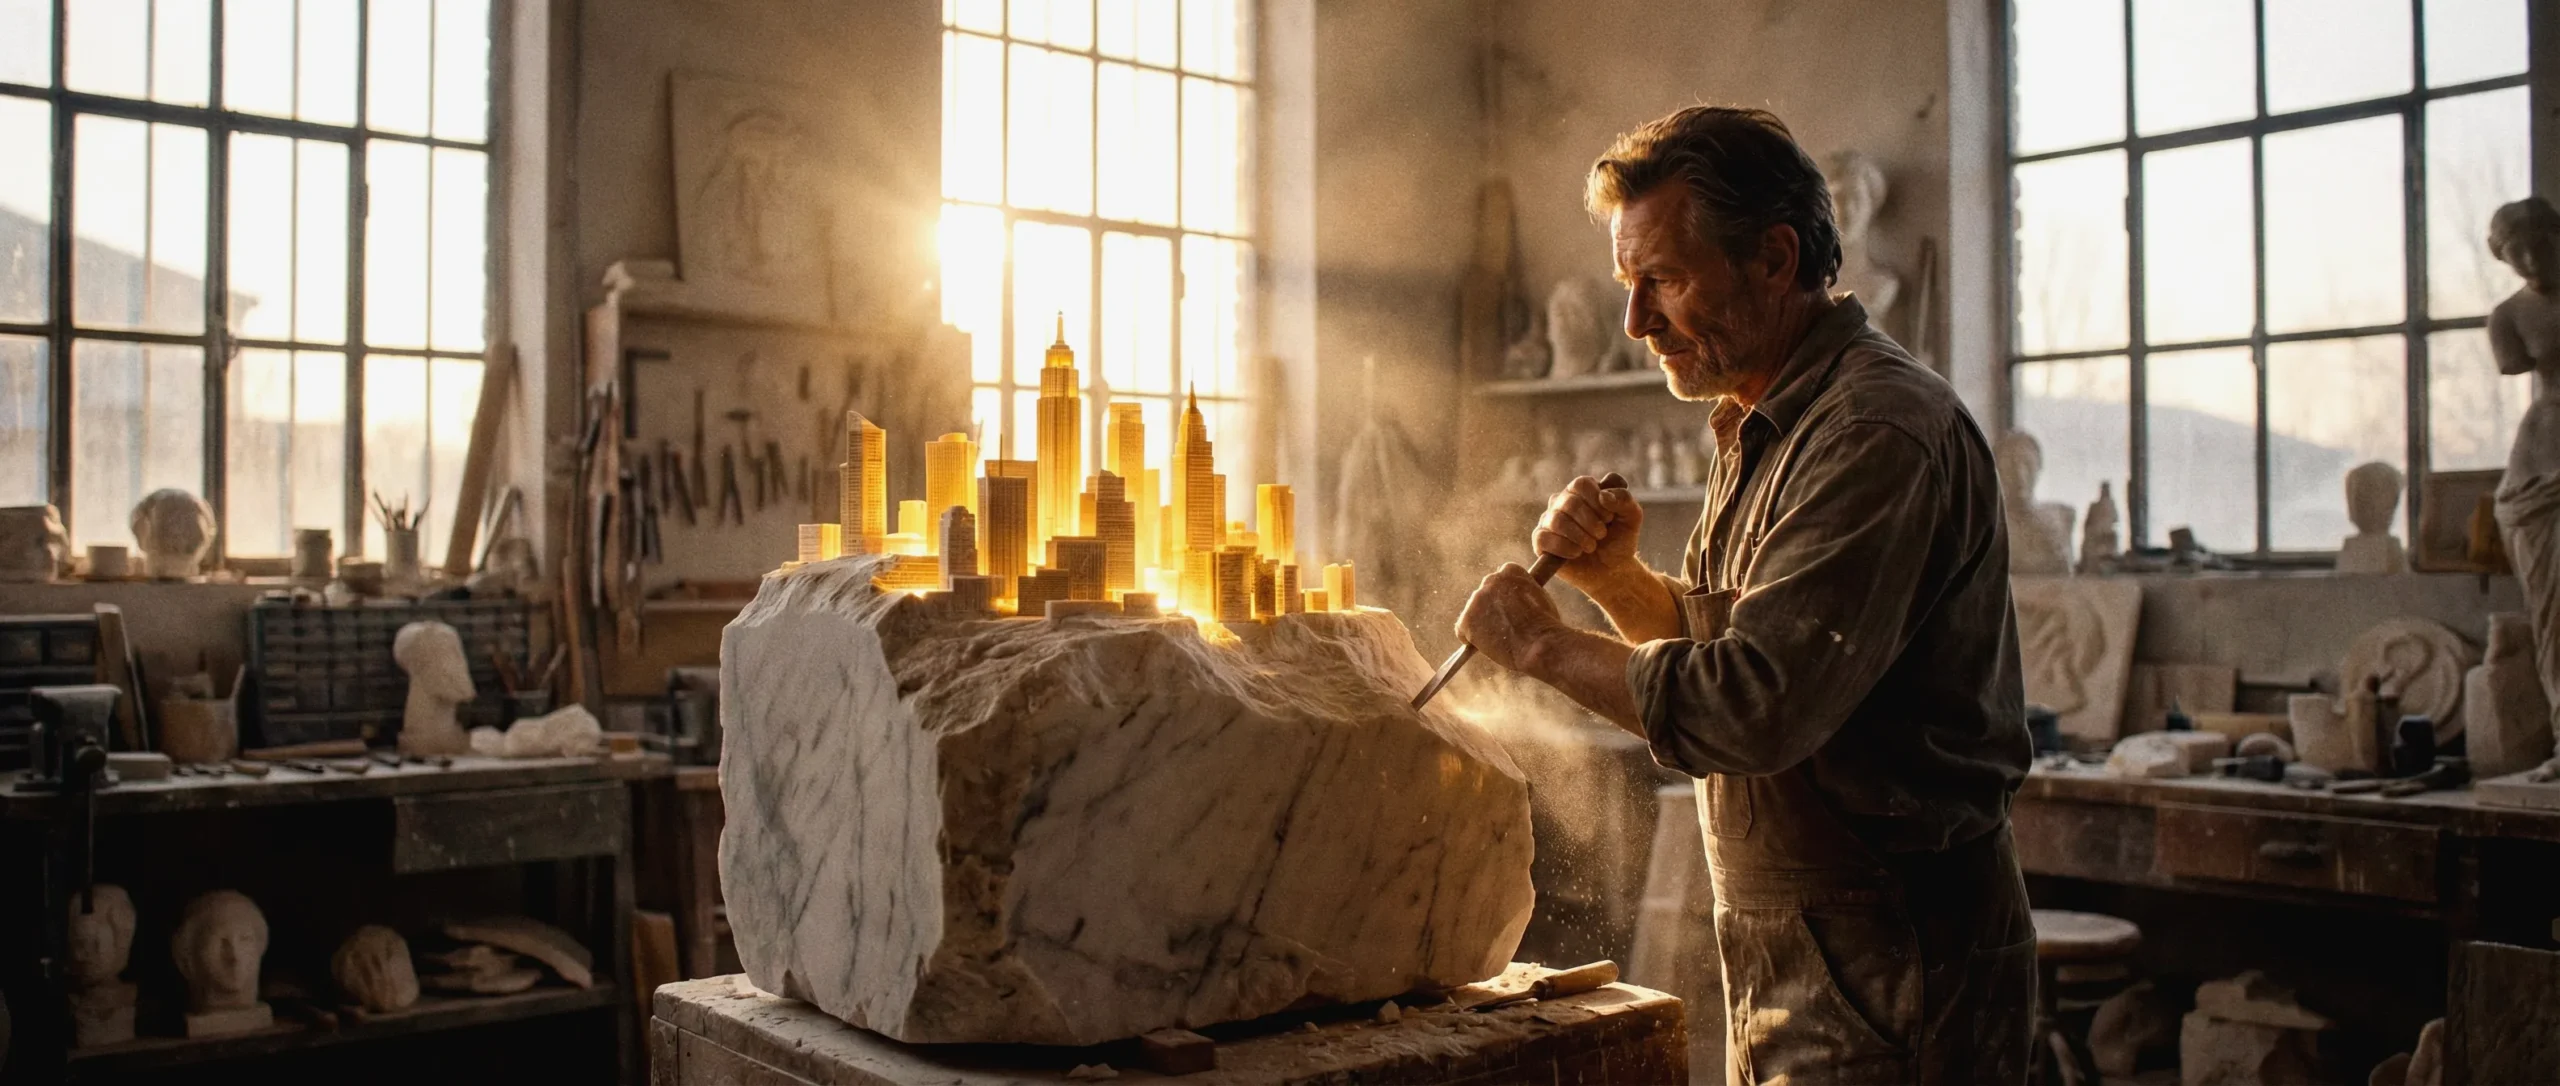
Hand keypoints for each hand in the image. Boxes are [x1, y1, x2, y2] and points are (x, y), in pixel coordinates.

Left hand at [1454, 562, 1564, 673]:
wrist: (1539, 644)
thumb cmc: (1546, 625)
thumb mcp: (1539, 597)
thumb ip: (1523, 592)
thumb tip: (1517, 599)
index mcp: (1510, 570)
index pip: (1500, 582)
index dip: (1506, 598)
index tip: (1512, 610)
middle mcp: (1490, 579)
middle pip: (1485, 596)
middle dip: (1492, 610)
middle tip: (1504, 627)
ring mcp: (1476, 599)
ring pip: (1474, 613)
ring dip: (1483, 624)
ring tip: (1500, 639)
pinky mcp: (1466, 620)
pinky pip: (1462, 630)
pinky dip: (1470, 638)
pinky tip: (1483, 645)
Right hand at [1535, 475, 1644, 590]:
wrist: (1611, 570)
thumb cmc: (1619, 541)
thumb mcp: (1631, 518)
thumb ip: (1624, 500)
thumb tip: (1604, 495)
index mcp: (1581, 491)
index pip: (1581, 484)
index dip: (1597, 501)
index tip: (1609, 517)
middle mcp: (1562, 502)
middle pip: (1570, 503)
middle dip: (1591, 523)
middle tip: (1602, 535)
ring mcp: (1549, 521)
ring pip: (1557, 521)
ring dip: (1580, 537)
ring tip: (1591, 547)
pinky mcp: (1541, 541)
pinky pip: (1543, 538)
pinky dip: (1565, 548)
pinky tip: (1577, 553)